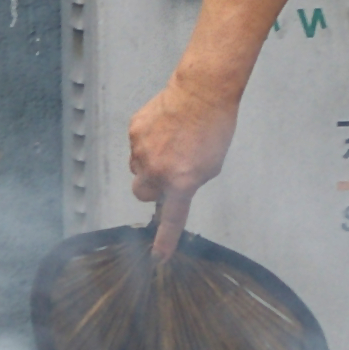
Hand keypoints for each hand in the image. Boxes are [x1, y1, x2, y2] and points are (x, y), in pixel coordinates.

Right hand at [128, 77, 238, 258]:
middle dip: (152, 187)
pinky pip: (136, 145)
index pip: (171, 219)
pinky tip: (164, 128)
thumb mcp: (211, 165)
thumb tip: (174, 187)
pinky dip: (147, 142)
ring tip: (170, 142)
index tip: (158, 257)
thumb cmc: (214, 128)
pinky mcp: (134, 130)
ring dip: (149, 163)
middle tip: (167, 172)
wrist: (202, 92)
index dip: (165, 240)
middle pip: (142, 193)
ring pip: (137, 168)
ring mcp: (141, 150)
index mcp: (181, 181)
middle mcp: (157, 170)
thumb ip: (190, 182)